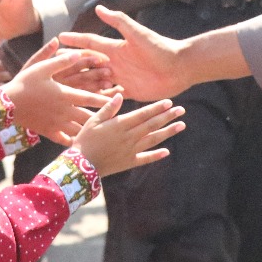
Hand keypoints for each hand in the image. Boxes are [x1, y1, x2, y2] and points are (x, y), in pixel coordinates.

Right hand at [2, 44, 113, 143]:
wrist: (6, 105)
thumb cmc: (24, 83)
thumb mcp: (41, 66)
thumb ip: (60, 59)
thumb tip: (77, 52)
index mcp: (65, 94)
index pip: (90, 98)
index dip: (106, 98)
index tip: (118, 100)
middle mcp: (64, 111)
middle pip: (89, 116)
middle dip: (104, 117)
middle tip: (118, 120)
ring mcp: (57, 123)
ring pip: (79, 129)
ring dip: (92, 130)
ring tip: (104, 132)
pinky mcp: (48, 132)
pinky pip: (64, 140)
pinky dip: (74, 141)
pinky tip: (83, 143)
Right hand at [60, 6, 188, 100]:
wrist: (180, 67)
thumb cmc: (160, 48)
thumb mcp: (137, 33)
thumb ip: (119, 21)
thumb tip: (99, 7)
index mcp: (116, 48)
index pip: (90, 43)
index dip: (75, 40)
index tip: (59, 38)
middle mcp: (116, 63)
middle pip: (90, 64)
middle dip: (74, 64)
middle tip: (54, 68)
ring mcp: (122, 77)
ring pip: (97, 81)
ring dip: (84, 83)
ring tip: (65, 88)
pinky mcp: (130, 91)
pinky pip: (111, 95)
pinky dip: (100, 98)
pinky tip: (87, 104)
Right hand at [71, 94, 185, 176]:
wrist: (80, 165)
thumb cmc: (84, 140)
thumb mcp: (93, 121)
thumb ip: (108, 109)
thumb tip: (120, 95)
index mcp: (120, 125)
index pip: (143, 114)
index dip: (156, 108)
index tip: (169, 102)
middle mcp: (128, 137)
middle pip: (152, 125)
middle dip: (167, 117)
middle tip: (181, 110)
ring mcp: (130, 151)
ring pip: (153, 140)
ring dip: (168, 132)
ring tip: (181, 125)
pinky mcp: (128, 162)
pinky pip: (145, 159)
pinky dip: (156, 155)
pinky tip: (167, 151)